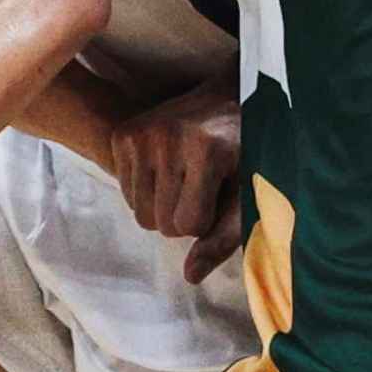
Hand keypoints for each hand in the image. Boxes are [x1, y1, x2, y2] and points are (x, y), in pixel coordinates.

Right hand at [105, 82, 248, 279]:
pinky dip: (146, 192)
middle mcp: (168, 137)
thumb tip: (189, 276)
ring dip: (163, 208)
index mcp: (207, 150)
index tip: (220, 195)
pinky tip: (167, 169)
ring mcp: (142, 133)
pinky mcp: (124, 133)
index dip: (206, 221)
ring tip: (185, 181)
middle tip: (202, 189)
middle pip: (160, 223)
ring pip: (140, 213)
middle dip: (182, 218)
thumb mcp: (247, 194)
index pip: (188, 225)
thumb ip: (224, 237)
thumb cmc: (247, 151)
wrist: (229, 95)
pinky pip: (126, 194)